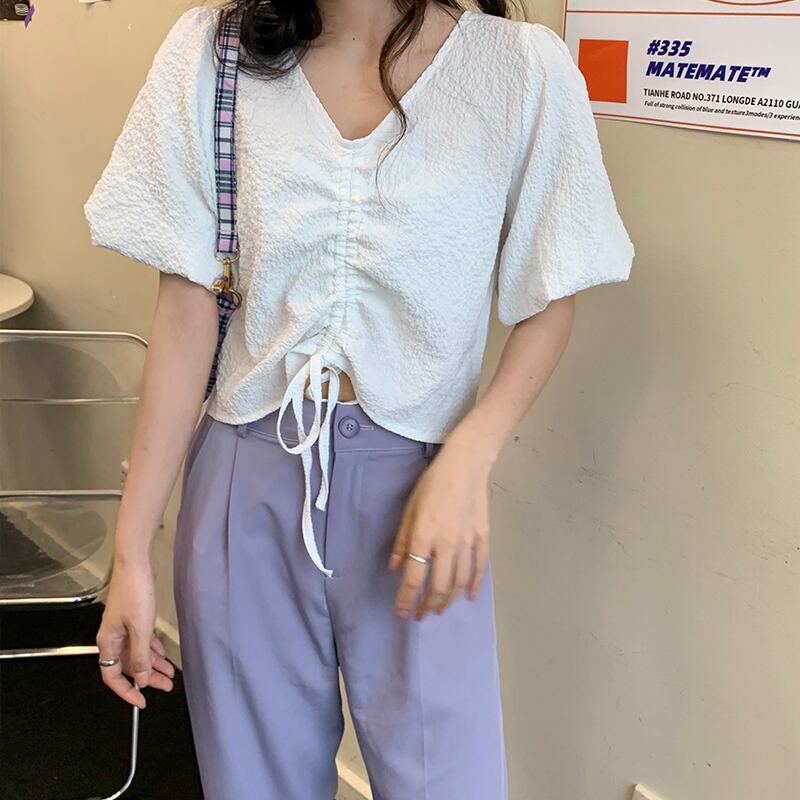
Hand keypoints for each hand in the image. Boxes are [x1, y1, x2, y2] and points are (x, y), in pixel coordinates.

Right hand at [95, 557, 175, 708]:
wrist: (136, 563)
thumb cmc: (134, 590)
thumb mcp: (140, 628)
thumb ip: (141, 656)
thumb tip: (142, 679)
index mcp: (108, 642)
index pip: (112, 676)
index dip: (126, 691)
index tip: (141, 702)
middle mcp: (113, 636)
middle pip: (129, 666)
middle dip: (147, 678)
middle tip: (165, 687)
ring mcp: (124, 627)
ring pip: (138, 653)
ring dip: (154, 664)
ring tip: (170, 675)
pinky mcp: (135, 617)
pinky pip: (143, 640)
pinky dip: (153, 649)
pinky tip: (163, 655)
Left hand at [389, 435, 493, 620]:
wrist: (466, 465)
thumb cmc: (433, 483)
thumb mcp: (410, 509)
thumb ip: (403, 541)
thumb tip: (396, 568)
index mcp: (424, 537)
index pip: (414, 579)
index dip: (407, 600)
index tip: (402, 612)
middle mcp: (447, 545)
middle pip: (439, 586)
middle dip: (428, 605)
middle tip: (421, 615)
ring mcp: (468, 543)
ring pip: (460, 582)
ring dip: (449, 600)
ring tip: (440, 608)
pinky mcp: (483, 538)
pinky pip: (480, 568)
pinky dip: (475, 585)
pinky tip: (469, 597)